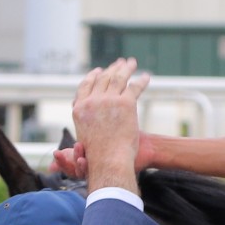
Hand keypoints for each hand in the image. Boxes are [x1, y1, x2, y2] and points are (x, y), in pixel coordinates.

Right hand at [70, 59, 148, 192]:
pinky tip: (147, 77)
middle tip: (120, 63)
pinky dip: (142, 81)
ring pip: (119, 78)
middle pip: (103, 79)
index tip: (100, 71)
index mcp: (80, 108)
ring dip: (126, 68)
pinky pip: (135, 87)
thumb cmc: (97, 156)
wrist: (109, 161)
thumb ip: (83, 121)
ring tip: (132, 62)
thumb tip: (77, 124)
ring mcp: (109, 101)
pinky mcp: (126, 103)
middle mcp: (92, 101)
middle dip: (112, 69)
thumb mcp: (82, 136)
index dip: (94, 76)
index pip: (86, 85)